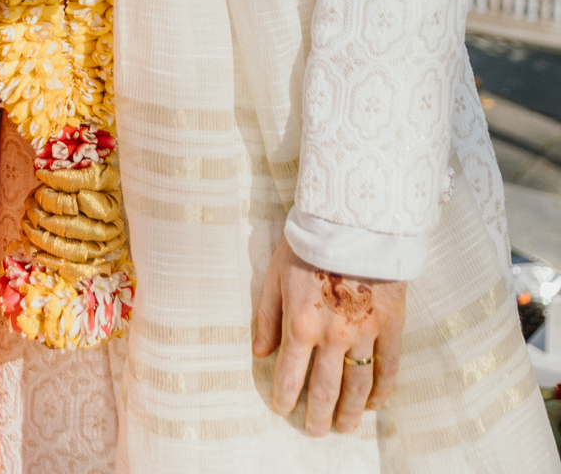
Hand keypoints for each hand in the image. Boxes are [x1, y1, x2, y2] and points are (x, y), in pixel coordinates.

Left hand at [253, 237, 404, 435]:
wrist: (352, 220)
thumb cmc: (307, 243)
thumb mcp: (275, 274)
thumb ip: (267, 316)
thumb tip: (260, 353)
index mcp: (301, 324)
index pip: (290, 376)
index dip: (286, 399)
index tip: (284, 411)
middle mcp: (332, 336)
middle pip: (325, 391)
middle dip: (318, 416)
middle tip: (315, 431)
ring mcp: (364, 333)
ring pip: (358, 387)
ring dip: (350, 413)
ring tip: (345, 427)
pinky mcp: (391, 325)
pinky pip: (388, 368)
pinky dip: (381, 391)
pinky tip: (374, 403)